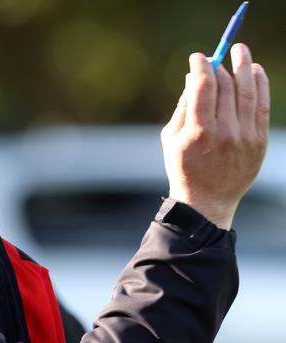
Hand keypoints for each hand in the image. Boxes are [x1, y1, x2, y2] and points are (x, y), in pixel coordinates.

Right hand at [161, 43, 269, 229]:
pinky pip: (261, 106)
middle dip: (219, 66)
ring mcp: (245, 136)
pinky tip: (255, 71)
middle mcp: (224, 131)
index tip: (197, 57)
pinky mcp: (259, 141)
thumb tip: (192, 79)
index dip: (201, 67)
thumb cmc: (184, 168)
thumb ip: (182, 108)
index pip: (203, 87)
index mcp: (199, 131)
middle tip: (215, 56)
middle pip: (225, 86)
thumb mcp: (171, 138)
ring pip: (247, 91)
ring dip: (244, 67)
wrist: (207, 201)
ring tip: (241, 51)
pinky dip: (260, 85)